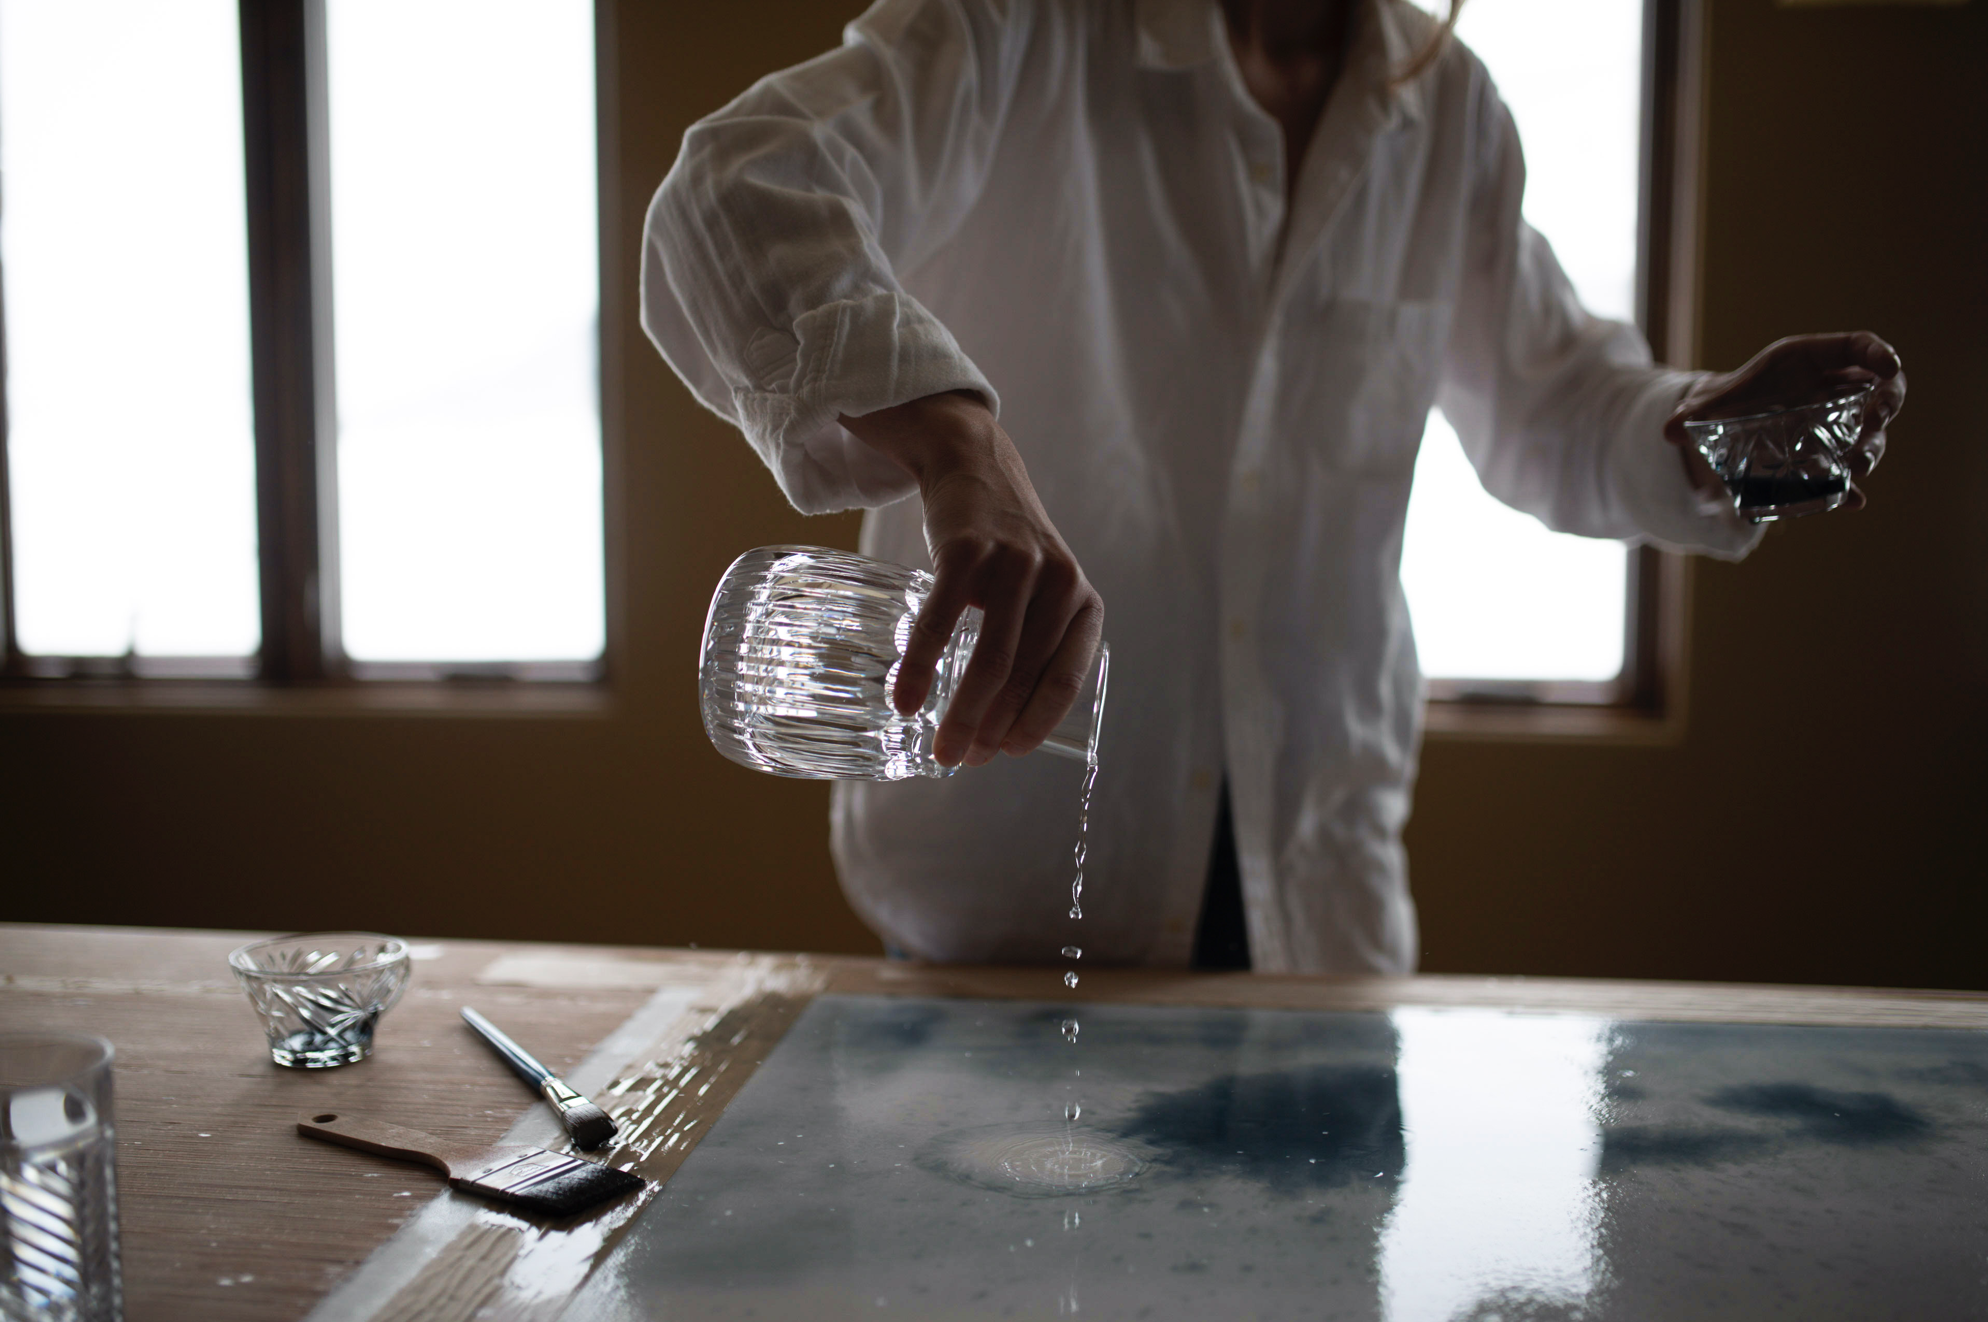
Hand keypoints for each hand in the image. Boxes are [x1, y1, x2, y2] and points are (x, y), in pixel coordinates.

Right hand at [839, 391, 1103, 767]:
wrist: (975, 465)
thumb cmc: (1005, 546)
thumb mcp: (1041, 588)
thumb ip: (1034, 642)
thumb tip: (998, 726)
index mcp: (1082, 601)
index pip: (1066, 676)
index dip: (1037, 722)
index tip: (1008, 754)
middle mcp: (1058, 583)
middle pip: (1023, 675)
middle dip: (991, 728)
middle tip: (961, 760)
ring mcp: (1015, 566)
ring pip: (990, 659)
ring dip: (962, 712)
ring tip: (941, 747)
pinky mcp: (968, 552)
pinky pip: (941, 623)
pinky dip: (922, 667)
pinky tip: (906, 699)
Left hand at [1665, 331, 1905, 510]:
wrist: (1731, 421)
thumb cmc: (1734, 397)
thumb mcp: (1715, 400)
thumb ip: (1695, 411)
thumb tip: (1669, 429)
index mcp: (1813, 361)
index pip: (1859, 346)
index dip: (1879, 353)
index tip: (1890, 366)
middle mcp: (1835, 389)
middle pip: (1879, 390)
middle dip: (1886, 405)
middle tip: (1877, 423)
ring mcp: (1839, 421)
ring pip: (1871, 431)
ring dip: (1872, 447)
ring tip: (1859, 466)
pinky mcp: (1831, 453)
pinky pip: (1848, 469)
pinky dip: (1852, 486)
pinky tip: (1853, 501)